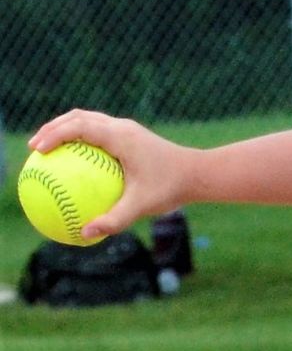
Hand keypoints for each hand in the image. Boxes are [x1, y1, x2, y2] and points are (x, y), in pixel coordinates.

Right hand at [26, 110, 198, 240]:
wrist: (198, 173)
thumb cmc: (171, 188)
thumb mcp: (141, 206)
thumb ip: (113, 220)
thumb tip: (85, 232)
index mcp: (120, 136)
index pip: (78, 127)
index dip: (54, 135)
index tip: (38, 150)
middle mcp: (121, 127)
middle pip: (77, 117)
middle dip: (53, 129)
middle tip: (34, 147)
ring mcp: (126, 129)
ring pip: (88, 121)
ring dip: (66, 130)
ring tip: (49, 149)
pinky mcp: (131, 136)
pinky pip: (99, 133)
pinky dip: (83, 141)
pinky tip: (77, 165)